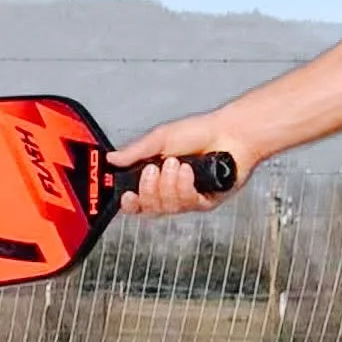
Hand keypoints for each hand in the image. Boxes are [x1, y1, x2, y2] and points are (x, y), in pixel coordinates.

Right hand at [109, 114, 253, 216]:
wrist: (229, 133)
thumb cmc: (199, 133)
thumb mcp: (160, 138)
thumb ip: (136, 151)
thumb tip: (112, 159)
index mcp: (156, 178)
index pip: (136, 201)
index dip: (129, 203)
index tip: (126, 195)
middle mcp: (170, 191)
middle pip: (149, 208)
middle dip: (149, 190)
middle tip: (155, 169)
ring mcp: (188, 198)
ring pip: (168, 207)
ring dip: (169, 185)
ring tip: (177, 163)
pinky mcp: (205, 201)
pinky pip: (188, 204)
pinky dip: (185, 186)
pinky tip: (190, 171)